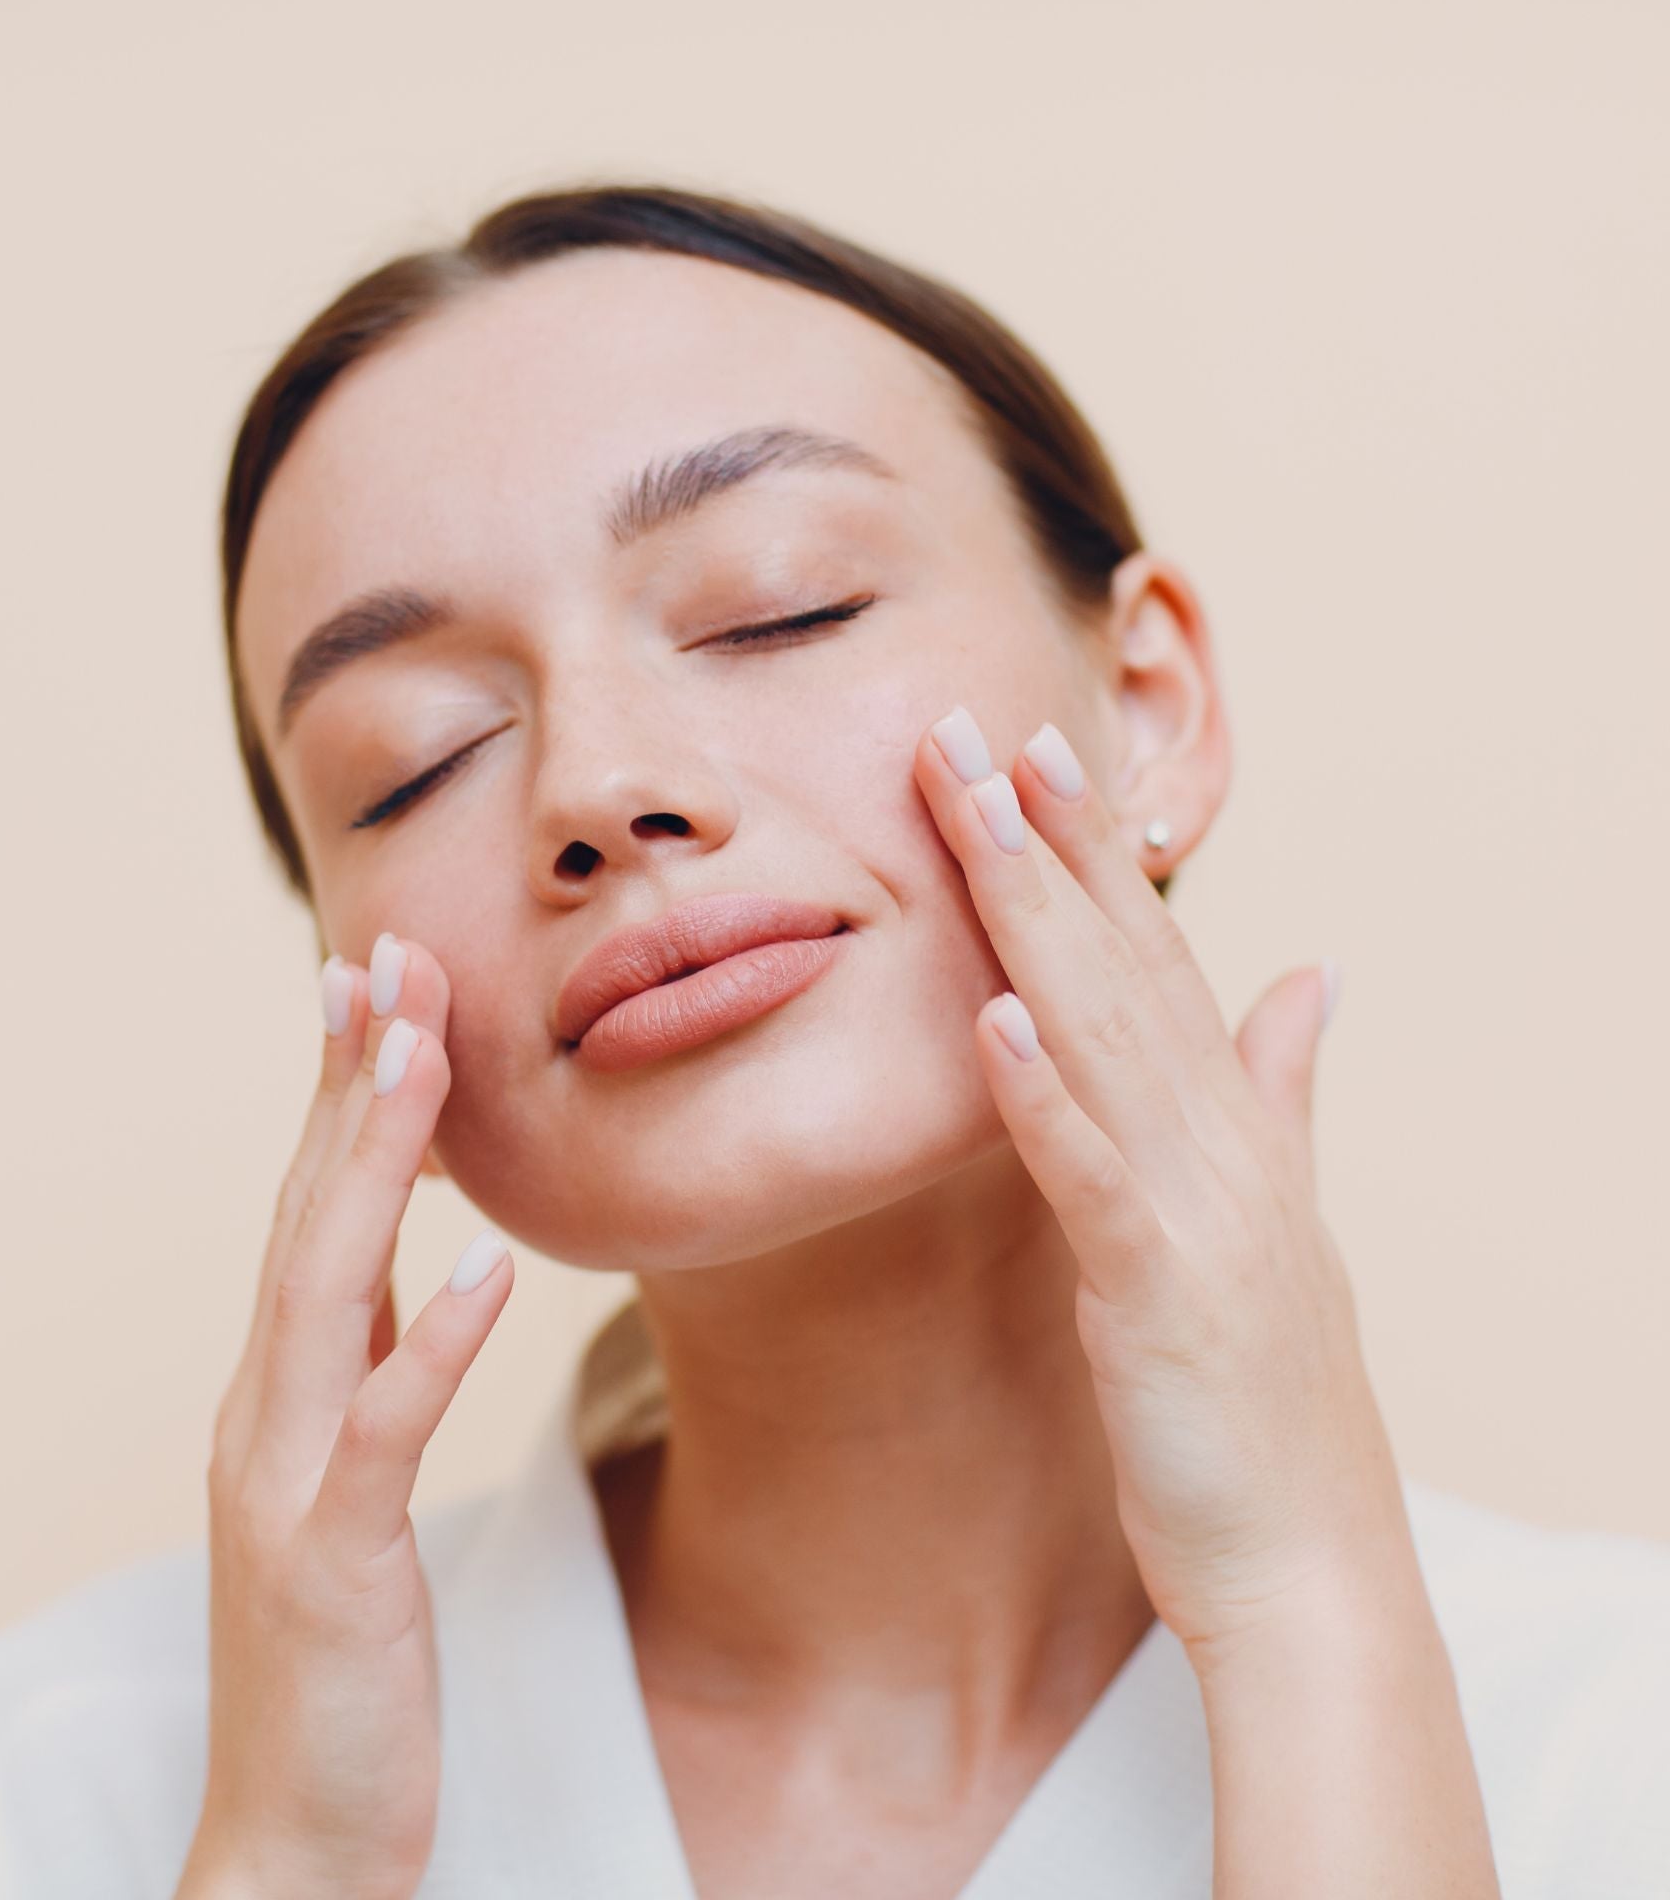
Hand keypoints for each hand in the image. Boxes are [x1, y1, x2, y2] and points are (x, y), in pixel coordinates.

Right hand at [178, 935, 514, 1899]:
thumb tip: (417, 1265)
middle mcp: (264, 1413)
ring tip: (421, 1051)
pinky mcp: (332, 1561)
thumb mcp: (348, 1485)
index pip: (309, 1211)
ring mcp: (285, 1482)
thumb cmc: (334, 1659)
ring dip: (373, 1164)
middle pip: (308, 1215)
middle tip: (385, 953)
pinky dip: (434, 1339)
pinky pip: (386, 1431)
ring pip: (326, 1289)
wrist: (291, 1841)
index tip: (369, 981)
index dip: (338, 1093)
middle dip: (351, 1082)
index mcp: (278, 1392)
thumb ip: (367, 1369)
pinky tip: (493, 1265)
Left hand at [914, 707, 1412, 1667]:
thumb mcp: (1278, 1219)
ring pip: (1103, 1032)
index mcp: (1232, 1121)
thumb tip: (1310, 973)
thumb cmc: (1267, 1395)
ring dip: (1038, 917)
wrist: (1311, 1563)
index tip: (1039, 748)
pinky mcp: (1157, 1289)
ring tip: (983, 811)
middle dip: (1049, 839)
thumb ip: (1284, 1088)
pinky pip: (1088, 1176)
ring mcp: (1196, 1208)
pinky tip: (990, 1016)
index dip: (1097, 847)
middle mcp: (1219, 1140)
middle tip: (978, 725)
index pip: (1154, 953)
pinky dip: (1042, 1093)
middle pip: (1120, 960)